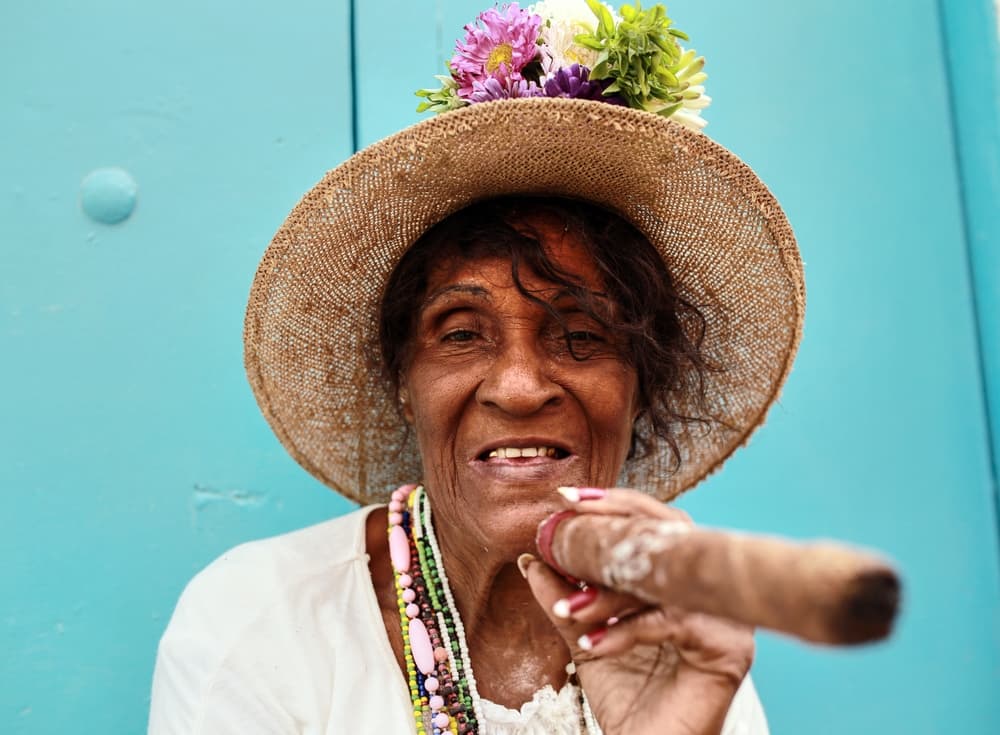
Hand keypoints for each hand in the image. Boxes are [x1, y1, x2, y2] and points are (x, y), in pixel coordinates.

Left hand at [521, 488, 754, 734]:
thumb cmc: (628, 699)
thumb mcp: (586, 637)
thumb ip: (563, 597)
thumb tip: (531, 559)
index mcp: (680, 578)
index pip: (651, 523)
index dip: (612, 504)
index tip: (564, 501)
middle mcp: (707, 589)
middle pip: (667, 531)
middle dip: (612, 525)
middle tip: (564, 530)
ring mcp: (726, 616)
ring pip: (664, 578)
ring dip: (608, 591)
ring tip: (568, 608)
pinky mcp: (729, 648)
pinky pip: (671, 622)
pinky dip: (626, 630)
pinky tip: (593, 644)